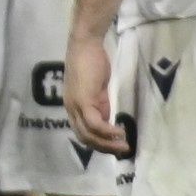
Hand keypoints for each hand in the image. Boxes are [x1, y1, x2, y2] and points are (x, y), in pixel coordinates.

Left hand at [65, 31, 126, 155]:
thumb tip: (107, 121)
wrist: (86, 45)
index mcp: (73, 107)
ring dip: (107, 143)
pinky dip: (108, 131)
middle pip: (85, 138)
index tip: (114, 147)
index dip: (98, 143)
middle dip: (104, 148)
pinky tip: (120, 132)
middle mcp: (71, 109)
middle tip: (122, 150)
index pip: (82, 133)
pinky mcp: (83, 100)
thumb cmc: (92, 63)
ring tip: (124, 145)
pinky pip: (95, 123)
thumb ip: (100, 105)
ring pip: (89, 134)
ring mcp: (75, 105)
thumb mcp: (97, 90)